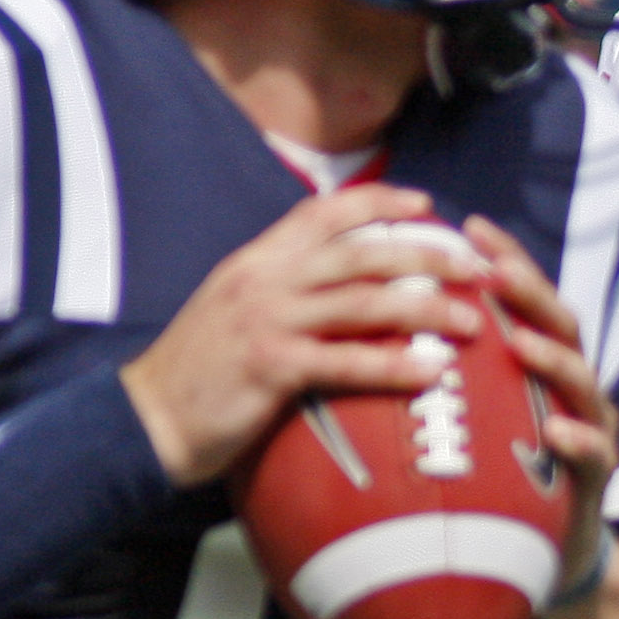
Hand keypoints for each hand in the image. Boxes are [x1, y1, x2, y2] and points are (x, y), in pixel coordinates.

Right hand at [120, 185, 483, 487]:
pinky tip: (428, 372)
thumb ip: (281, 286)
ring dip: (425, 309)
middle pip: (361, 252)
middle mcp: (265, 279)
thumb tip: (337, 281)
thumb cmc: (199, 369)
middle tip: (474, 267)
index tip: (426, 205)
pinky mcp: (271, 367)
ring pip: (363, 301)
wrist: (144, 417)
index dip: (379, 202)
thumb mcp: (235, 307)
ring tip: (471, 321)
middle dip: (426, 254)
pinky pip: (345, 361)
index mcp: (258, 259)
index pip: (324, 211)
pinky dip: (392, 365)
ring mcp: (268, 320)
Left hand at [458, 213, 618, 606]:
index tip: (468, 226)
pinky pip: (596, 454)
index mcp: (539, 366)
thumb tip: (363, 350)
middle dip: (531, 293)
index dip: (503, 261)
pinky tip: (555, 432)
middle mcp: (571, 387)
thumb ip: (440, 386)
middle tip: (494, 271)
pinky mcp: (600, 476)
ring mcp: (592, 428)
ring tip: (520, 344)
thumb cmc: (498, 482)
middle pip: (560, 325)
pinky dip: (578, 439)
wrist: (549, 556)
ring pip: (584, 382)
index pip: (523, 303)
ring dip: (554, 359)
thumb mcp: (470, 425)